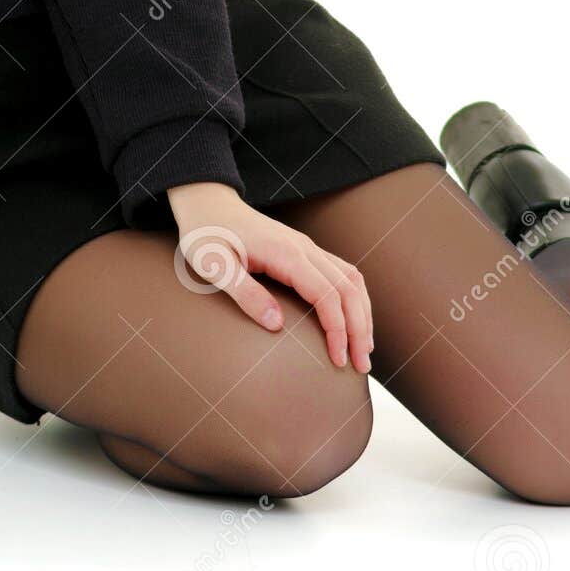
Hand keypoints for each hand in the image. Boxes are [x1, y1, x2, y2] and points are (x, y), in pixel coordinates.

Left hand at [166, 182, 373, 373]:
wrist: (207, 204)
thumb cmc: (206, 236)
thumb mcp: (215, 267)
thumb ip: (245, 293)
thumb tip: (276, 325)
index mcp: (285, 253)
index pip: (327, 295)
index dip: (338, 330)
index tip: (338, 360)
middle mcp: (303, 247)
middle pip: (348, 289)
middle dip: (359, 329)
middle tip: (360, 366)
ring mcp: (306, 246)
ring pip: (351, 279)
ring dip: (362, 313)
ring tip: (364, 348)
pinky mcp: (303, 250)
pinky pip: (341, 272)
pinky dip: (354, 298)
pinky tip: (351, 319)